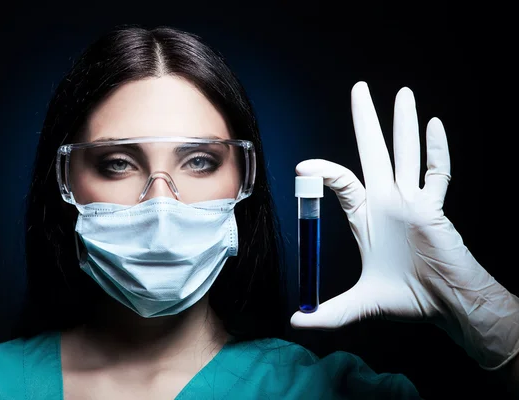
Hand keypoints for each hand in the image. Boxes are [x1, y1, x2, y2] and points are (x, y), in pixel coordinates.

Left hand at [290, 81, 518, 369]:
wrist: (446, 304)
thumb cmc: (409, 299)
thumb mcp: (360, 304)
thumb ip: (329, 312)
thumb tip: (296, 321)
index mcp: (365, 215)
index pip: (342, 181)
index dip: (323, 172)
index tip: (304, 168)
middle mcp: (387, 201)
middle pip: (374, 151)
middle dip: (366, 121)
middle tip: (360, 89)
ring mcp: (413, 200)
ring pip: (407, 154)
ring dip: (404, 124)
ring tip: (403, 94)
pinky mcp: (436, 207)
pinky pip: (439, 174)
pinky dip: (438, 150)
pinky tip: (435, 125)